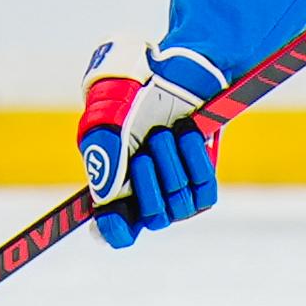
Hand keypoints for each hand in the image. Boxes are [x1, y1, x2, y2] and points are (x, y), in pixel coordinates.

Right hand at [77, 41, 219, 247]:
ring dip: (172, 164)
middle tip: (148, 145)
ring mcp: (176, 193)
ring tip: (165, 131)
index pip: (114, 231)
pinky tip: (187, 134)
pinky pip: (204, 190)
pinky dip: (195, 161)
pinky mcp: (203, 183)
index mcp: (114, 190)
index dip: (113, 229)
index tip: (113, 214)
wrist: (173, 74)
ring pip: (179, 204)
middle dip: (150, 181)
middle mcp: (146, 197)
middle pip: (152, 217)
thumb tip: (107, 198)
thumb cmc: (132, 98)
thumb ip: (101, 159)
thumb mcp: (104, 122)